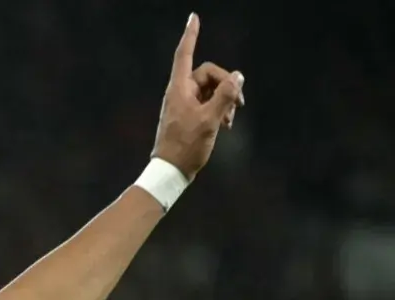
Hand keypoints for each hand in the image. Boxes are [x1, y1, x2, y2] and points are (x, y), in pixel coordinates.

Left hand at [152, 13, 245, 178]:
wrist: (171, 171)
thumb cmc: (186, 146)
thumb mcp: (211, 119)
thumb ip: (225, 96)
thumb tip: (238, 76)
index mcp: (179, 89)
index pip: (185, 54)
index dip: (191, 35)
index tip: (193, 17)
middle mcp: (180, 92)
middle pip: (209, 74)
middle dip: (227, 85)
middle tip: (239, 104)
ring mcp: (185, 104)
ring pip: (212, 90)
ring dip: (225, 101)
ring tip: (229, 120)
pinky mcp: (190, 115)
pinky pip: (209, 102)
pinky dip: (219, 109)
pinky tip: (226, 125)